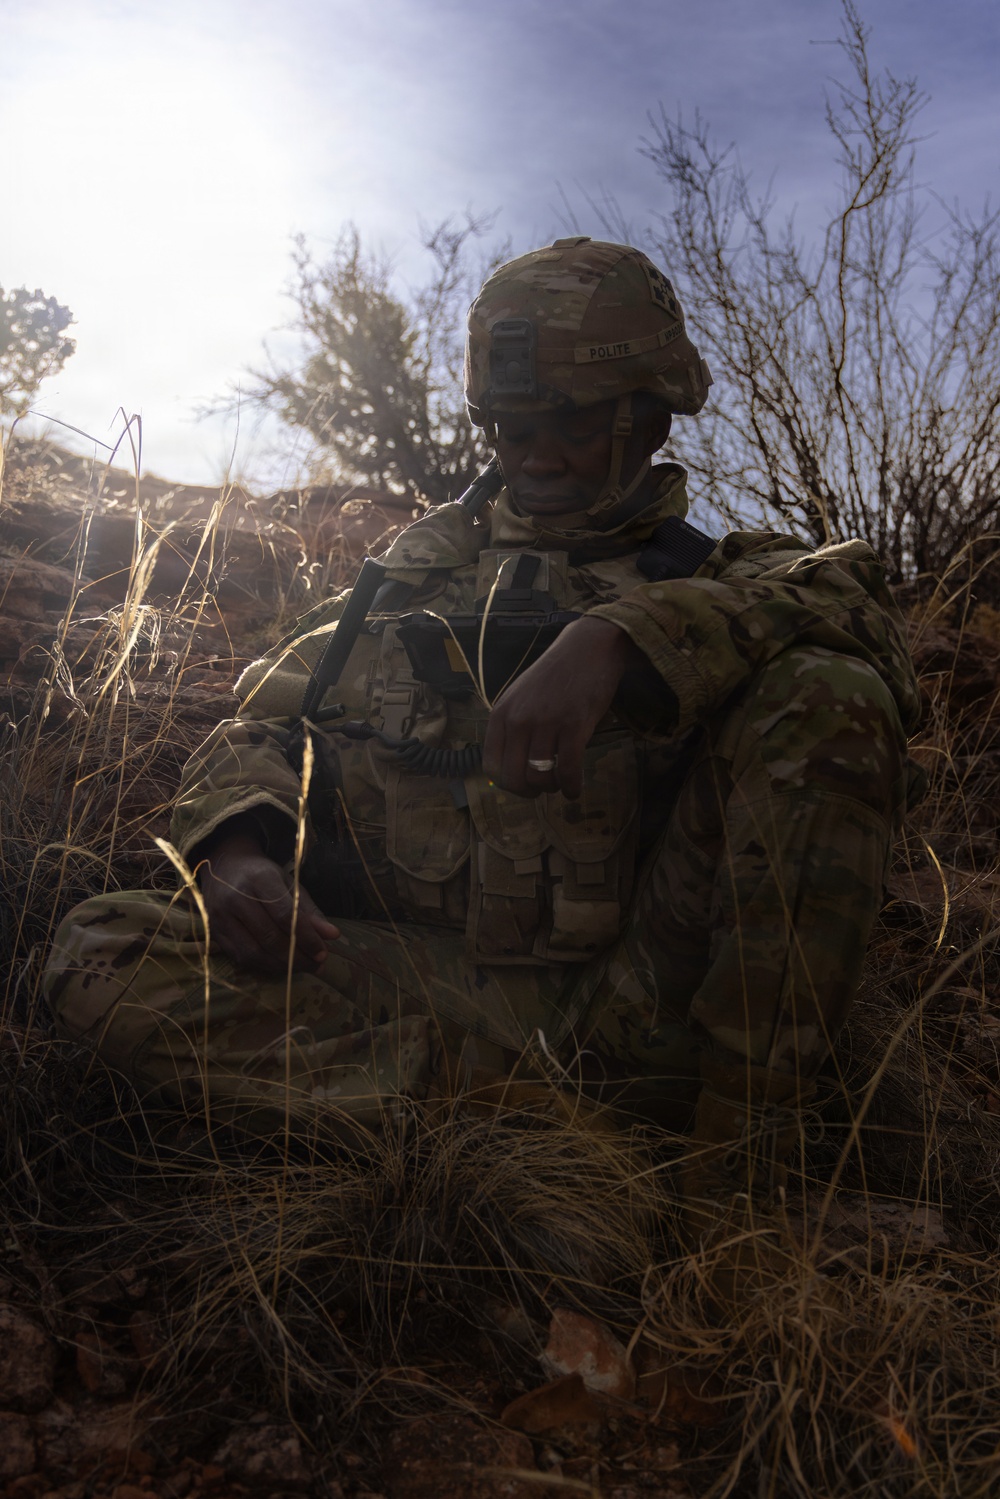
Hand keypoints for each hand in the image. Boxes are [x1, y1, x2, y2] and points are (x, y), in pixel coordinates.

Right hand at [197, 826, 339, 974]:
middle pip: (269, 937)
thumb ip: (309, 911)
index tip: (323, 952)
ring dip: (281, 965)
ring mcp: (220, 916)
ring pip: (253, 952)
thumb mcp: (289, 884)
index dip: (306, 937)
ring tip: (302, 967)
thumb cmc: (261, 875)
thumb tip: (333, 936)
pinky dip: (263, 965)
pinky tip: (280, 965)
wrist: (223, 866)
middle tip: (317, 965)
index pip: (284, 915)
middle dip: (297, 956)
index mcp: (259, 879)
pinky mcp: (213, 932)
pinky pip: (240, 957)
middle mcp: (235, 898)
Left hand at [482, 615, 634, 798]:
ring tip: (561, 783)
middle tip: (542, 788)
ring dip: (552, 788)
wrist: (588, 649)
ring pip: (540, 777)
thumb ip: (512, 726)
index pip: (492, 765)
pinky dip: (571, 787)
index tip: (522, 784)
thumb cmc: (555, 676)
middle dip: (529, 791)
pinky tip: (575, 789)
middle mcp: (519, 720)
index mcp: (502, 714)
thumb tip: (511, 767)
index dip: (508, 783)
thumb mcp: (521, 697)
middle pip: (514, 778)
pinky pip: (567, 770)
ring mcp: (546, 722)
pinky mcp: (574, 725)